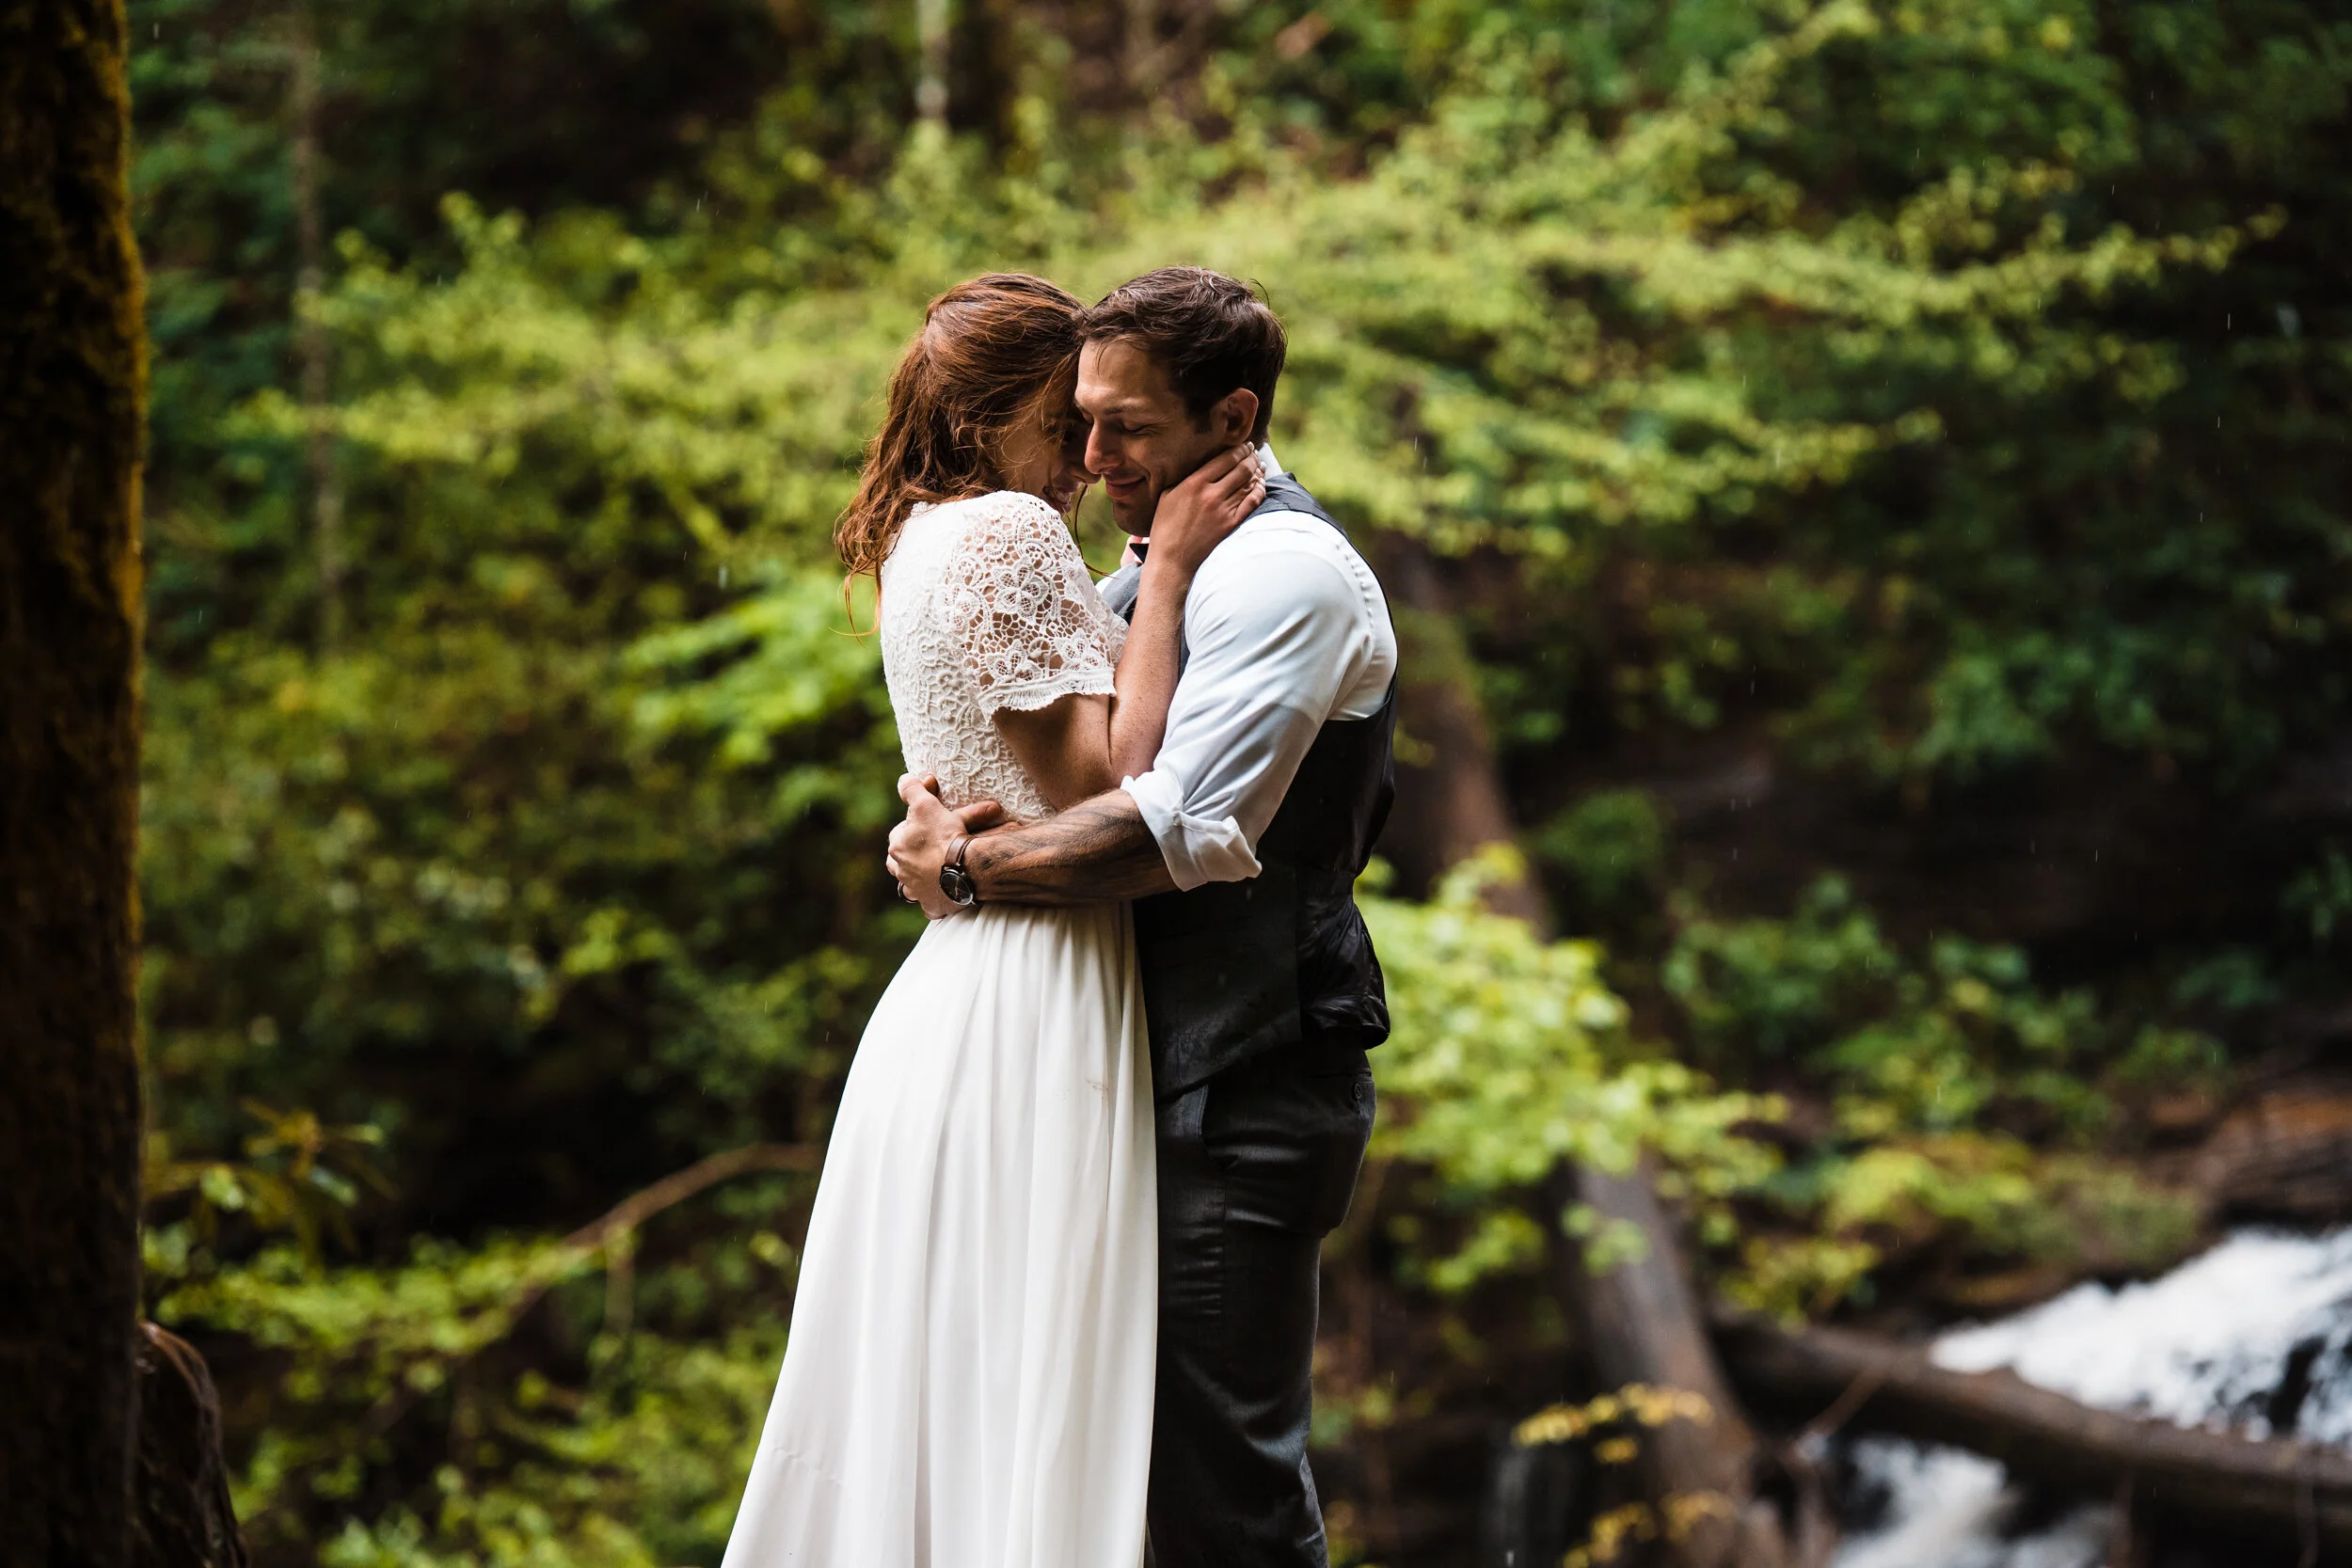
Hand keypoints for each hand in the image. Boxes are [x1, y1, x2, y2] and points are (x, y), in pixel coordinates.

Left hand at [885, 773, 1003, 918]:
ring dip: (920, 875)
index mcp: (898, 848)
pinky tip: (943, 891)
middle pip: (901, 860)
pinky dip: (935, 896)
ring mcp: (916, 891)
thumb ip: (913, 790)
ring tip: (933, 870)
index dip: (913, 827)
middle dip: (912, 853)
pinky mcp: (932, 905)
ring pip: (912, 882)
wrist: (965, 870)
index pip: (900, 833)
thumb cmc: (944, 837)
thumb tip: (904, 779)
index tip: (929, 824)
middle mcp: (902, 871)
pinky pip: (930, 901)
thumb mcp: (926, 805)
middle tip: (931, 846)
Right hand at [1145, 445, 1262, 577]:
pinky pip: (1252, 502)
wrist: (1171, 560)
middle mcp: (1211, 494)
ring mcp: (1223, 510)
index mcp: (1194, 483)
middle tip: (1254, 453)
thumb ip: (1185, 477)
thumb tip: (1202, 463)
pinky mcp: (1231, 524)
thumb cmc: (1165, 527)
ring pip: (1248, 483)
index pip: (1226, 458)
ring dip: (1257, 472)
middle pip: (1241, 468)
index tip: (1244, 445)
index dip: (1240, 449)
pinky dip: (1259, 491)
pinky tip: (1261, 485)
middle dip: (1251, 457)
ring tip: (1260, 466)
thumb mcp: (1168, 495)